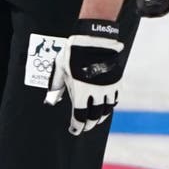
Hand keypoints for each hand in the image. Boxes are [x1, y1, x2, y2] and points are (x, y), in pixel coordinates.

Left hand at [49, 19, 126, 135]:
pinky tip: (105, 108)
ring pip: (106, 110)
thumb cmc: (74, 52)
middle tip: (84, 127)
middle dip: (88, 124)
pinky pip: (114, 99)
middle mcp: (96, 92)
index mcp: (80, 90)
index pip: (79, 116)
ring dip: (100, 118)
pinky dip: (109, 107)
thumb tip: (51, 100)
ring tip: (95, 120)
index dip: (77, 126)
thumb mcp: (60, 68)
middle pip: (93, 116)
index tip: (74, 130)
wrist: (95, 38)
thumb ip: (56, 86)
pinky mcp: (116, 81)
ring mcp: (108, 87)